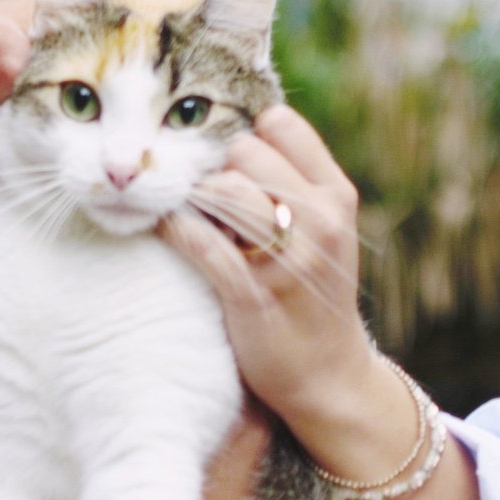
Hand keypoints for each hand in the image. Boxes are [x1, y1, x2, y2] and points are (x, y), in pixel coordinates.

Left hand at [158, 105, 373, 423]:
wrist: (329, 375)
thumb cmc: (314, 291)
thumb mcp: (324, 231)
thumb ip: (292, 184)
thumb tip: (231, 137)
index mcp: (336, 196)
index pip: (280, 124)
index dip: (246, 134)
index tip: (229, 160)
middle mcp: (319, 221)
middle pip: (245, 150)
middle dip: (218, 167)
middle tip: (206, 194)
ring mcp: (288, 259)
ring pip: (226, 189)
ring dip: (196, 195)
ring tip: (188, 210)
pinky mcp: (252, 294)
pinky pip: (200, 242)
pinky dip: (174, 229)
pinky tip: (163, 228)